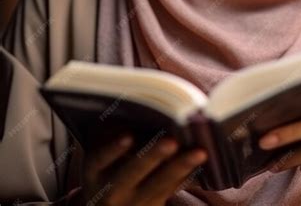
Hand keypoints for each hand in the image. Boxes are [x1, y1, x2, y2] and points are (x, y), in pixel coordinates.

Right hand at [75, 133, 206, 205]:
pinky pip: (171, 192)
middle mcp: (111, 189)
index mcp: (95, 171)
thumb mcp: (100, 161)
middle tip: (172, 141)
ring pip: (158, 185)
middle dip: (153, 156)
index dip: (113, 149)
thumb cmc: (106, 171)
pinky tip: (201, 165)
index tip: (128, 136)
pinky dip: (186, 177)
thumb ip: (114, 138)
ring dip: (180, 167)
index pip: (101, 159)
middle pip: (133, 172)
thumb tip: (147, 107)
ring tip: (199, 152)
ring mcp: (132, 202)